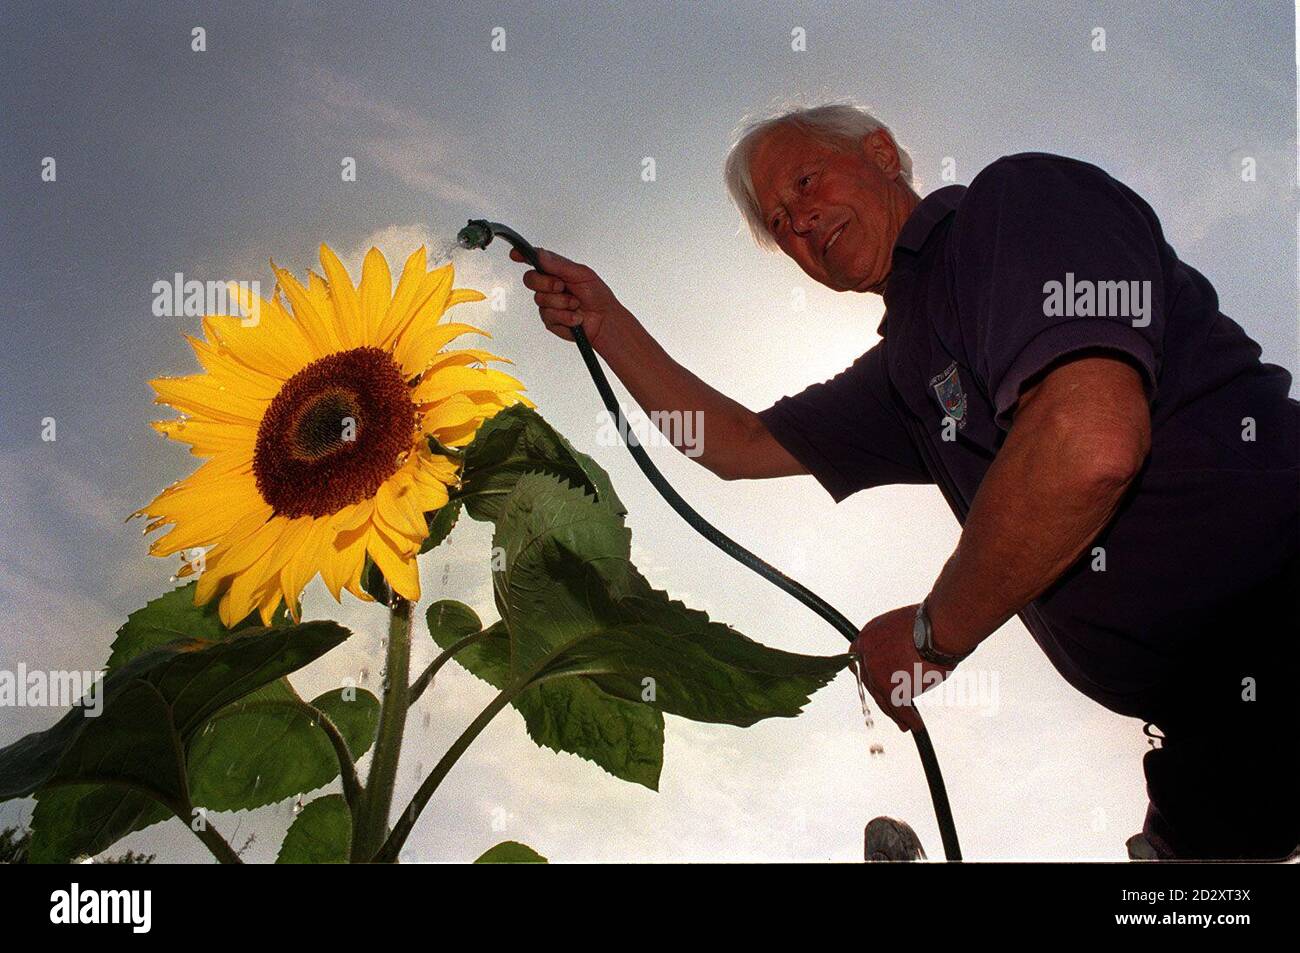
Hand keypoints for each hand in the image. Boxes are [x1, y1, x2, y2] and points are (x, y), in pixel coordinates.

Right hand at [511, 246, 628, 349]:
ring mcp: (547, 303)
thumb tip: (541, 255)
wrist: (605, 321)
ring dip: (562, 302)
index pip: (535, 260)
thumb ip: (559, 265)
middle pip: (530, 279)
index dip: (522, 256)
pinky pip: (549, 316)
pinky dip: (566, 316)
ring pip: (540, 299)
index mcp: (555, 271)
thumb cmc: (597, 296)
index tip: (516, 254)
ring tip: (576, 304)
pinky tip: (575, 317)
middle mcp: (548, 286)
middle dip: (547, 283)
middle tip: (562, 286)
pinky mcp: (550, 320)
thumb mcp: (582, 274)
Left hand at [851, 604, 953, 732]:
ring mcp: (876, 672)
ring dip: (896, 713)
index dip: (869, 674)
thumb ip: (897, 643)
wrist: (938, 626)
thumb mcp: (904, 627)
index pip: (860, 660)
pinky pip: (899, 707)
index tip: (876, 684)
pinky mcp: (889, 687)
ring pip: (884, 698)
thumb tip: (905, 655)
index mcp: (869, 634)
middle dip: (883, 697)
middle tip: (893, 709)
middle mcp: (867, 653)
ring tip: (906, 723)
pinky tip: (915, 724)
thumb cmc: (931, 622)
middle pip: (872, 683)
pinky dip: (909, 718)